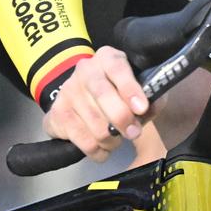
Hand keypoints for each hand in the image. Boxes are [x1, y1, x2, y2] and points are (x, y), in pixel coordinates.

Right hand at [41, 46, 149, 161]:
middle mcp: (85, 70)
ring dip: (112, 140)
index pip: (117, 69)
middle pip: (103, 95)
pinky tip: (102, 147)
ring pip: (96, 125)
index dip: (130, 89)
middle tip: (134, 133)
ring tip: (116, 138)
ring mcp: (68, 91)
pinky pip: (84, 142)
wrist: (79, 97)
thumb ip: (150, 95)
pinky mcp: (57, 113)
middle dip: (122, 118)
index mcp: (107, 58)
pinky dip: (98, 151)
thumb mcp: (136, 87)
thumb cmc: (116, 92)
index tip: (142, 108)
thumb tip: (153, 106)